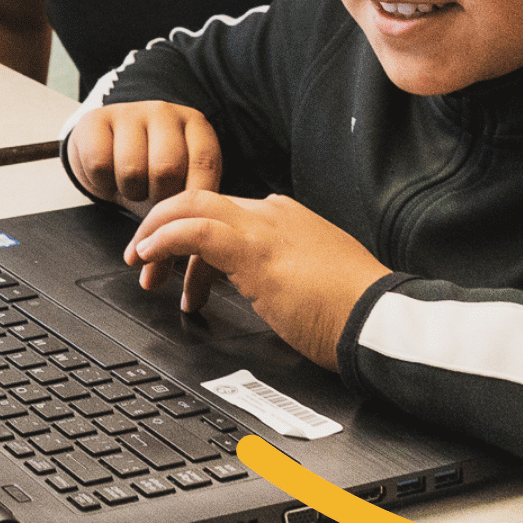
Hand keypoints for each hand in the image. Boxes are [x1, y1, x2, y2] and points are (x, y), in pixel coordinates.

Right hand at [67, 99, 219, 212]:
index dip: (192, 199)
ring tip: (132, 186)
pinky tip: (109, 176)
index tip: (182, 217)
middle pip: (166, 169)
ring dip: (130, 191)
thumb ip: (192, 206)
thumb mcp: (180, 186)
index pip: (204, 164)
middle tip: (152, 197)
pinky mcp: (95, 120)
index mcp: (195, 126)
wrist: (108, 154)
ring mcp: (129, 112)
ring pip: (131, 169)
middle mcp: (165, 112)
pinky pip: (98, 165)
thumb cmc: (151, 175)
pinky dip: (102, 183)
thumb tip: (195, 244)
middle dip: (157, 197)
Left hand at [124, 191, 388, 370]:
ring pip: (191, 206)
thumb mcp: (311, 281)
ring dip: (156, 234)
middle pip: (200, 200)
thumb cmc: (354, 312)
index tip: (177, 268)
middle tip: (142, 258)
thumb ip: (279, 273)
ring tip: (142, 267)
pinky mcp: (255, 252)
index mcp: (286, 219)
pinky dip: (165, 239)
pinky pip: (195, 231)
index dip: (190, 236)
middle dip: (162, 225)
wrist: (380, 322)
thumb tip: (254, 288)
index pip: (223, 213)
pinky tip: (151, 255)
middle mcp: (273, 213)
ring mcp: (264, 228)